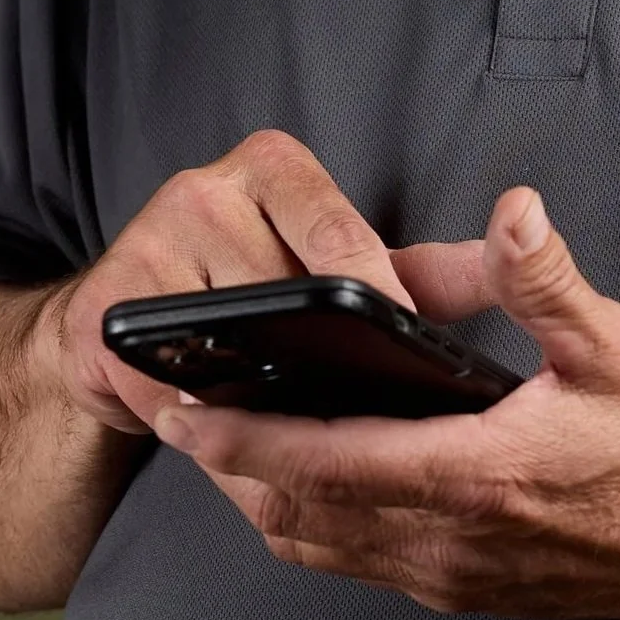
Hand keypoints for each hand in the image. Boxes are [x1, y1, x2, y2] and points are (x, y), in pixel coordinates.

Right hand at [39, 129, 477, 436]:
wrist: (123, 323)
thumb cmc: (256, 280)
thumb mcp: (342, 256)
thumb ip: (425, 266)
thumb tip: (515, 251)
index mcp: (271, 168)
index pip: (340, 232)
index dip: (380, 292)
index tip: (410, 338)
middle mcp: (202, 191)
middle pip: (285, 290)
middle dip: (324, 354)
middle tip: (372, 412)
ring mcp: (145, 247)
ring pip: (233, 340)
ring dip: (272, 396)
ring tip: (320, 436)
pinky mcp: (103, 313)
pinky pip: (175, 383)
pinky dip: (216, 423)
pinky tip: (251, 450)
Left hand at [152, 186, 619, 619]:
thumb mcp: (619, 349)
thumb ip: (550, 282)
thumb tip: (513, 211)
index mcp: (475, 478)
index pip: (325, 461)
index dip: (243, 436)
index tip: (182, 408)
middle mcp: (448, 542)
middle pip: (295, 514)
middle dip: (227, 465)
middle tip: (174, 413)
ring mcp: (452, 578)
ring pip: (319, 549)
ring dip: (261, 499)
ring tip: (219, 444)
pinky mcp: (465, 594)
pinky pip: (358, 564)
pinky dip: (310, 525)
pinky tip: (302, 482)